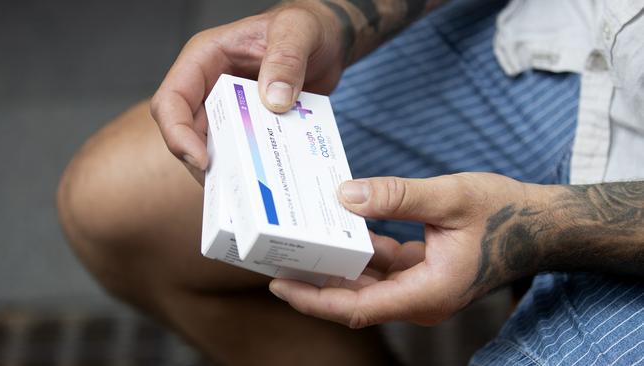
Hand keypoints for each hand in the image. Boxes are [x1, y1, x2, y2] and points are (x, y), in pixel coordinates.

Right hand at [150, 2, 345, 181]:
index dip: (177, 133)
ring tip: (251, 188)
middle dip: (202, 161)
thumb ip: (286, 59)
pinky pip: (241, 151)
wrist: (329, 41)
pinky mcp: (250, 125)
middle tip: (231, 184)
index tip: (202, 160)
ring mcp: (229, 108)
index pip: (173, 99)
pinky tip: (269, 181)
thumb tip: (274, 101)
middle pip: (186, 132)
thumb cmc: (308, 25)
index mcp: (206, 59)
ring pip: (212, 147)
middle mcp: (210, 85)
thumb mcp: (299, 31)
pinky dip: (251, 167)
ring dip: (228, 169)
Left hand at [269, 173, 549, 327]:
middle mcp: (419, 299)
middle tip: (274, 260)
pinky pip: (380, 268)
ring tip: (298, 241)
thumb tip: (346, 196)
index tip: (280, 284)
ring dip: (334, 266)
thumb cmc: (504, 213)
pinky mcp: (420, 273)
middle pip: (354, 300)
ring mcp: (419, 287)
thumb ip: (397, 197)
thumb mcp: (450, 197)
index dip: (315, 300)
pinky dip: (359, 251)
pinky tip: (340, 225)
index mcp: (428, 291)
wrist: (539, 224)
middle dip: (314, 283)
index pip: (358, 308)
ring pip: (365, 284)